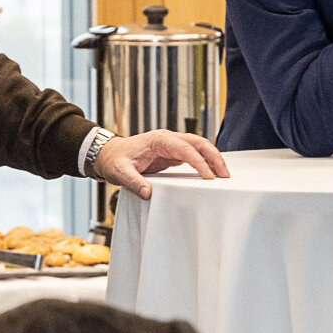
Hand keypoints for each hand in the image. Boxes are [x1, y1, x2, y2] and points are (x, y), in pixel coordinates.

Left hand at [93, 130, 229, 199]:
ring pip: (198, 147)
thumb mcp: (120, 172)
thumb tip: (148, 193)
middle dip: (214, 157)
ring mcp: (171, 144)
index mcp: (158, 140)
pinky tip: (211, 173)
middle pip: (198, 143)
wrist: (108, 154)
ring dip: (212, 158)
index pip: (185, 149)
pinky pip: (193, 154)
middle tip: (225, 175)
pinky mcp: (171, 152)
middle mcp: (167, 139)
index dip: (198, 162)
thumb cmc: (114, 160)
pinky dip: (204, 162)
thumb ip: (134, 182)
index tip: (208, 177)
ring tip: (223, 175)